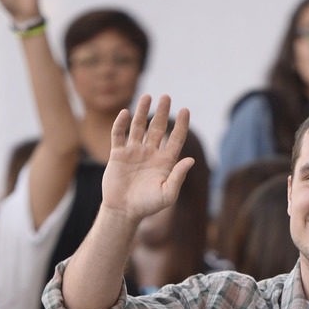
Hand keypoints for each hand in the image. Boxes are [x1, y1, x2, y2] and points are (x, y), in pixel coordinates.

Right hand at [102, 94, 194, 222]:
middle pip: (158, 128)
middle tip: (166, 97)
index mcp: (165, 162)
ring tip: (148, 96)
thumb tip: (191, 159)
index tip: (185, 109)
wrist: (123, 211)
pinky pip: (119, 134)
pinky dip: (121, 123)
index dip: (181, 125)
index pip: (176, 139)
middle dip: (162, 112)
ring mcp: (134, 152)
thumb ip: (178, 177)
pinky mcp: (118, 154)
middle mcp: (151, 153)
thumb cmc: (147, 206)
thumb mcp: (167, 194)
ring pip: (139, 127)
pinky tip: (126, 113)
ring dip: (143, 111)